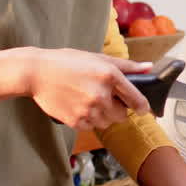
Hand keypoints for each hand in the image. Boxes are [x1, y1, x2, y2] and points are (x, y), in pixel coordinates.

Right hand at [27, 49, 151, 129]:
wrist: (36, 73)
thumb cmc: (67, 62)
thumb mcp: (98, 58)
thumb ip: (126, 66)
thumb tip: (148, 67)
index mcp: (110, 76)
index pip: (136, 99)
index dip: (142, 106)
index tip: (142, 109)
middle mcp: (101, 95)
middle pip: (122, 116)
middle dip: (117, 109)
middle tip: (105, 98)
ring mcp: (88, 110)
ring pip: (107, 123)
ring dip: (103, 116)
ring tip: (89, 100)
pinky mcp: (76, 121)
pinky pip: (91, 127)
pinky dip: (88, 120)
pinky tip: (78, 106)